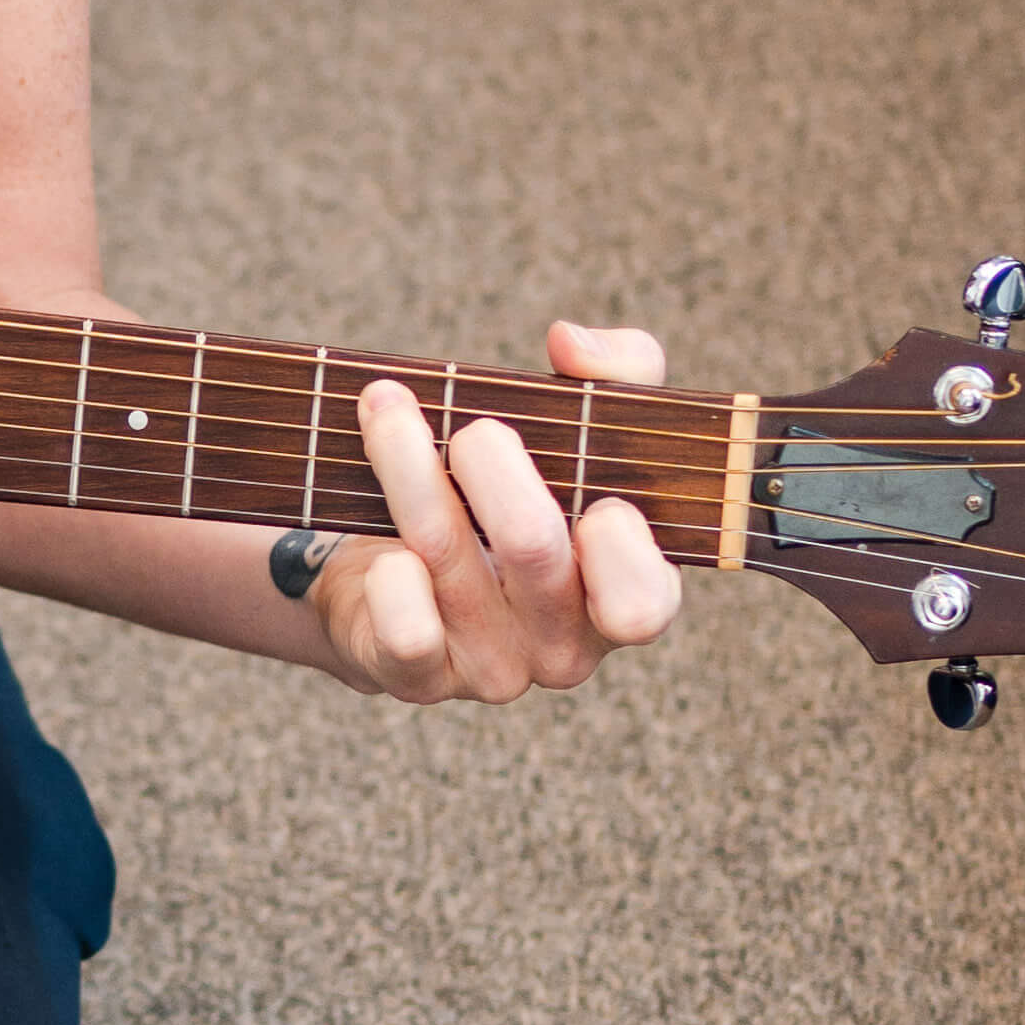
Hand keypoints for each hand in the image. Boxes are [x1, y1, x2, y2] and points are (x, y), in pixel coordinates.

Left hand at [311, 319, 683, 706]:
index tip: (597, 495)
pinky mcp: (417, 678)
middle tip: (471, 425)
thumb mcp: (583, 428)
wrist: (398, 578)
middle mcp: (564, 646)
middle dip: (490, 461)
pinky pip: (405, 629)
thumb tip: (571, 346)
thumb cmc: (511, 495)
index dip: (622, 547)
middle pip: (531, 545)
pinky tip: (380, 538)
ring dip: (409, 466)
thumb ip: (616, 370)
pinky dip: (389, 571)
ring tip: (386, 408)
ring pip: (447, 555)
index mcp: (623, 592)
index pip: (644, 601)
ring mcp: (493, 670)